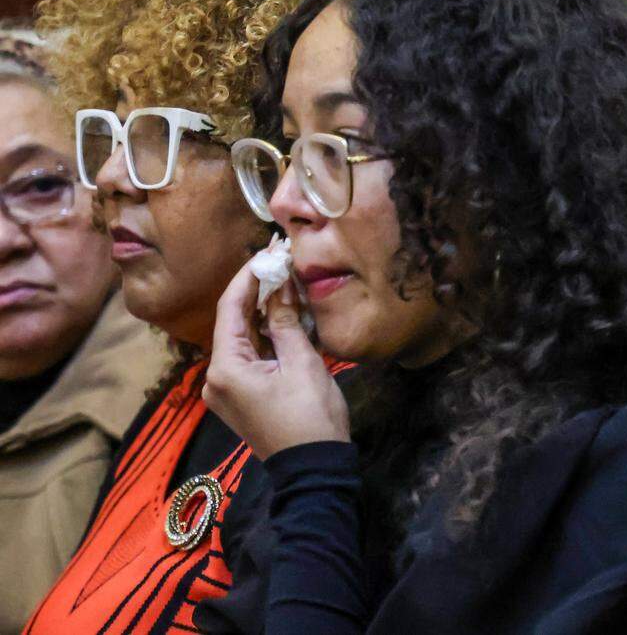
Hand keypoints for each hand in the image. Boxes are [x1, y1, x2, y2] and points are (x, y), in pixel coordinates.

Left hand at [204, 262, 349, 459]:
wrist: (314, 469)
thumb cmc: (311, 418)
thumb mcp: (302, 363)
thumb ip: (285, 321)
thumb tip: (280, 284)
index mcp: (225, 369)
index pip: (230, 308)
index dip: (249, 276)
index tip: (269, 252)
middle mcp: (216, 379)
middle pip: (232, 322)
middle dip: (256, 291)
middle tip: (279, 262)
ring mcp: (225, 391)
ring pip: (240, 339)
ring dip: (260, 312)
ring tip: (284, 283)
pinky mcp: (239, 398)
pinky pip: (247, 356)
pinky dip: (263, 335)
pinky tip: (281, 316)